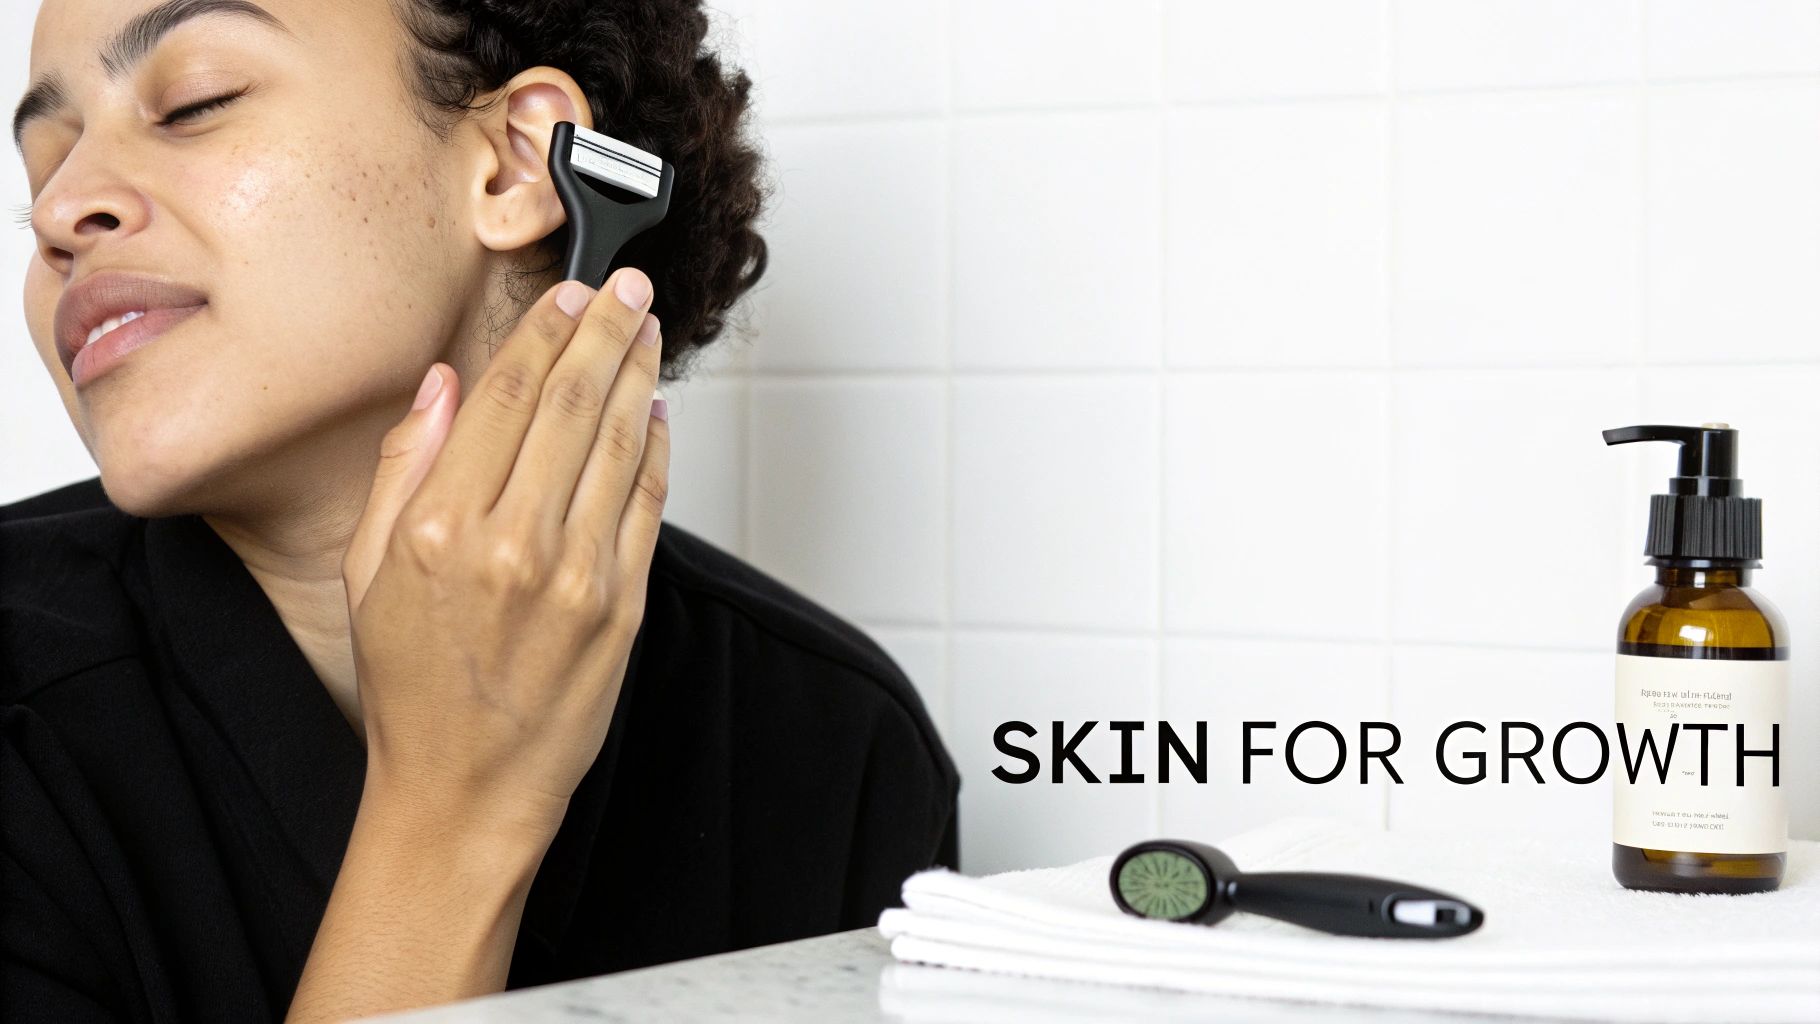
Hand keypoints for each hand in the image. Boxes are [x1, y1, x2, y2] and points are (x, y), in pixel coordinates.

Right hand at [339, 268, 667, 844]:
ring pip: (619, 443)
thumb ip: (406, 466)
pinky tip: (656, 413)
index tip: (570, 296)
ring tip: (650, 331)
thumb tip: (447, 384)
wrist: (464, 788)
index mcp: (439, 525)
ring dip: (639, 376)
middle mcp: (512, 542)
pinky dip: (655, 449)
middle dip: (606, 333)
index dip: (544, 335)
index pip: (505, 398)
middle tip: (629, 289)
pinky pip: (647, 504)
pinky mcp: (622, 605)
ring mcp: (576, 574)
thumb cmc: (411, 686)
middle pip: (571, 405)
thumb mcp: (367, 571)